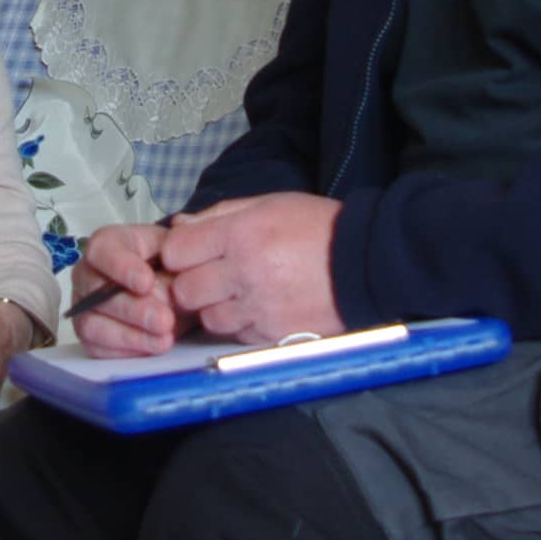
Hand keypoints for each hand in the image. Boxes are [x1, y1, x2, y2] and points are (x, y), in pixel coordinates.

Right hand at [71, 222, 189, 357]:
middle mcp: (88, 275)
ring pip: (94, 325)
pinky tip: (152, 348)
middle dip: (134, 310)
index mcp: (107, 245)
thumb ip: (178, 248)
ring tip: (165, 340)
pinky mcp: (91, 337)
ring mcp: (85, 308)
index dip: (122, 267)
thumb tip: (180, 247)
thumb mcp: (176, 248)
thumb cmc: (169, 263)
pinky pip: (98, 349)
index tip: (147, 282)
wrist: (175, 289)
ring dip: (131, 336)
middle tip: (165, 320)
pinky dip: (127, 351)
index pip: (103, 252)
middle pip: (97, 294)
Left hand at [159, 193, 344, 343]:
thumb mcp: (268, 204)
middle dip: (190, 284)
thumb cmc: (315, 227)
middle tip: (208, 277)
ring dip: (215, 308)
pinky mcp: (274, 333)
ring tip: (235, 294)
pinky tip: (257, 306)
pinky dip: (240, 324)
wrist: (366, 261)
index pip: (175, 252)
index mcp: (241, 234)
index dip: (176, 253)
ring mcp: (260, 307)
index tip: (189, 253)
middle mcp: (246, 272)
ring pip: (208, 319)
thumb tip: (179, 225)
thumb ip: (219, 214)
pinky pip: (236, 335)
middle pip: (185, 291)